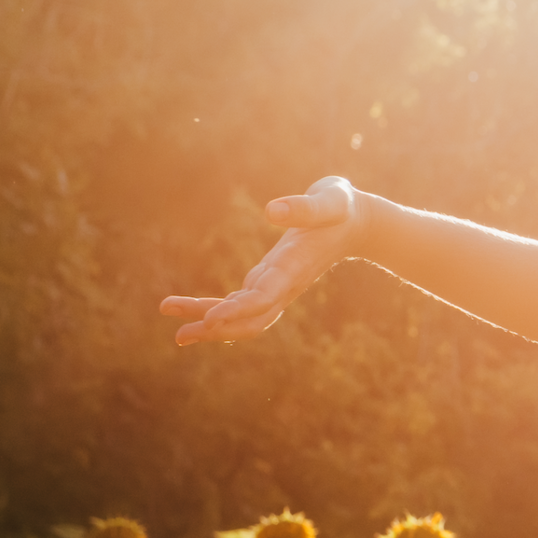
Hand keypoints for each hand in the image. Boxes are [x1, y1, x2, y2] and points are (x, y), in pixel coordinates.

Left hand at [161, 176, 367, 344]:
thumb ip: (305, 207)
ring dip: (210, 323)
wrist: (359, 223)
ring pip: (244, 315)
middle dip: (218, 329)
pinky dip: (219, 310)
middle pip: (252, 319)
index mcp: (296, 266)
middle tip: (180, 337)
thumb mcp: (330, 200)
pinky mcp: (271, 280)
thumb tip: (272, 211)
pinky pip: (243, 302)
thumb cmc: (342, 208)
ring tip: (177, 331)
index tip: (210, 319)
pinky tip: (198, 315)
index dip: (238, 310)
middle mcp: (286, 283)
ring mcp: (278, 285)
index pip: (265, 297)